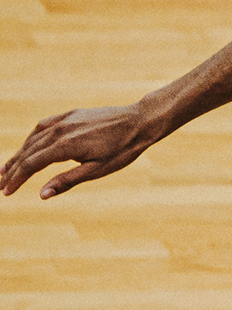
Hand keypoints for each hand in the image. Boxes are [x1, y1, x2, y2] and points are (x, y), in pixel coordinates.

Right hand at [3, 104, 161, 197]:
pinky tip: (26, 147)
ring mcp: (64, 120)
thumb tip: (42, 195)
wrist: (140, 122)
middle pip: (27, 152)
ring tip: (5, 170)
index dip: (17, 179)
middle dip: (12, 170)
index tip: (6, 192)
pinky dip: (31, 139)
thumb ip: (68, 181)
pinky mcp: (69, 115)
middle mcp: (60, 130)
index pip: (31, 165)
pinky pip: (43, 127)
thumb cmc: (123, 149)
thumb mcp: (98, 170)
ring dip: (17, 155)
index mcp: (65, 146)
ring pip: (32, 139)